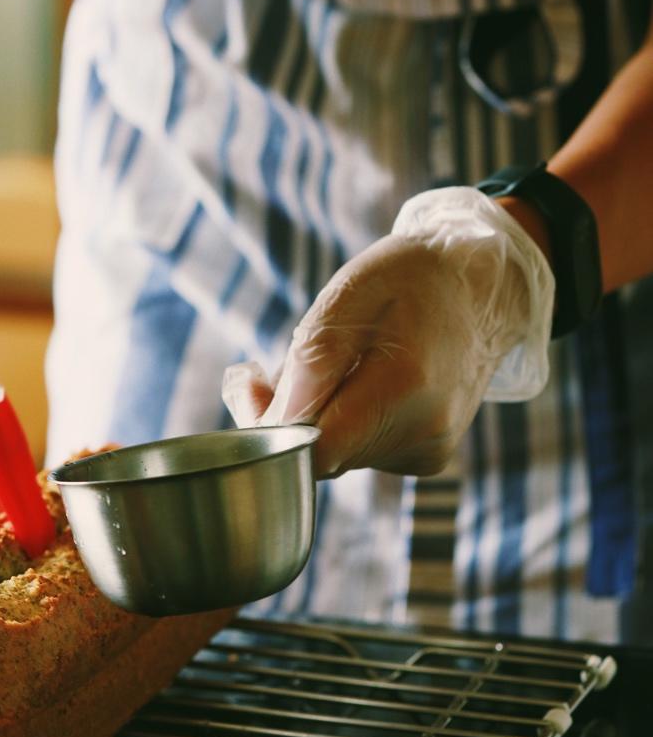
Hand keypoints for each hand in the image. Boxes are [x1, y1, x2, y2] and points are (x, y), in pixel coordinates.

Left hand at [223, 187, 554, 477]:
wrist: (484, 287)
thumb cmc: (411, 279)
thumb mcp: (349, 294)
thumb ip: (308, 363)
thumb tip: (271, 423)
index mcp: (403, 388)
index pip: (312, 450)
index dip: (268, 429)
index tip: (253, 387)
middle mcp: (422, 434)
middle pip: (318, 453)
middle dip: (280, 415)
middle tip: (262, 371)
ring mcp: (426, 451)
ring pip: (334, 453)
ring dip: (310, 415)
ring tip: (320, 364)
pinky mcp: (424, 457)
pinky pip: (357, 449)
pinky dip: (340, 421)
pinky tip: (353, 382)